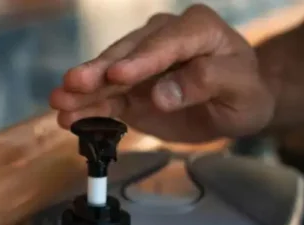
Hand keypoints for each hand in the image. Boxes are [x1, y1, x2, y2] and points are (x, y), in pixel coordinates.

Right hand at [50, 5, 274, 142]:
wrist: (237, 103)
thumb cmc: (244, 91)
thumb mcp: (240, 88)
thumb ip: (205, 84)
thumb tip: (162, 94)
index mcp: (197, 29)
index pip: (166, 43)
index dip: (141, 60)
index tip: (119, 75)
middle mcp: (164, 38)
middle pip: (128, 54)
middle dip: (99, 71)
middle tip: (73, 84)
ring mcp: (143, 62)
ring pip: (110, 74)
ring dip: (83, 90)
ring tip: (58, 103)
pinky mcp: (131, 87)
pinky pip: (108, 98)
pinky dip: (88, 108)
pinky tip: (68, 117)